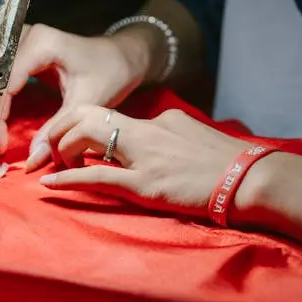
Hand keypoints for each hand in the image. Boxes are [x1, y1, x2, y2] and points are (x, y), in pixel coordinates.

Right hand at [0, 24, 155, 168]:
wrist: (121, 57)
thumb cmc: (110, 72)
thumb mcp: (84, 102)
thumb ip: (56, 130)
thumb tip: (32, 160)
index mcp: (42, 43)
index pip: (6, 83)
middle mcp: (27, 36)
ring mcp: (23, 40)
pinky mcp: (23, 49)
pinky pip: (0, 74)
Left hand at [38, 104, 263, 218]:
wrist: (251, 178)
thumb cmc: (232, 164)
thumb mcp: (197, 139)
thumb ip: (172, 138)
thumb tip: (155, 148)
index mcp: (162, 120)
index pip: (113, 116)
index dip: (83, 123)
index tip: (72, 138)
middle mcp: (149, 131)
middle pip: (91, 116)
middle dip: (63, 130)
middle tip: (53, 150)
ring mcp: (145, 158)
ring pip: (88, 140)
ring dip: (62, 150)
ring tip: (50, 165)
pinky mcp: (145, 184)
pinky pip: (96, 178)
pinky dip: (69, 178)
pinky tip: (50, 182)